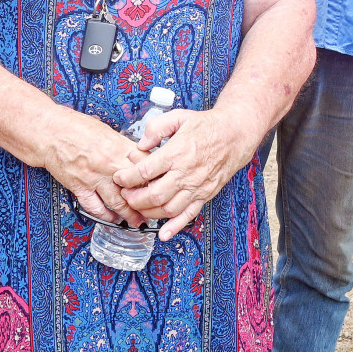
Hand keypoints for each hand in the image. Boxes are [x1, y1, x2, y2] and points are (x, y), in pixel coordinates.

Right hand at [41, 112, 146, 226]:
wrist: (48, 132)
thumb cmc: (74, 127)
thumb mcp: (106, 130)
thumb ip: (122, 145)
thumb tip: (138, 154)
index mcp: (118, 147)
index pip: (145, 166)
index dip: (157, 177)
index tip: (163, 184)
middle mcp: (108, 164)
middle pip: (135, 187)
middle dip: (147, 200)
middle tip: (157, 209)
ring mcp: (93, 177)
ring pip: (118, 202)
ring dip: (130, 214)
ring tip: (139, 221)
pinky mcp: (79, 187)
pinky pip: (95, 206)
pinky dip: (105, 215)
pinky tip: (112, 218)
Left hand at [113, 108, 253, 238]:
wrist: (234, 136)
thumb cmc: (206, 126)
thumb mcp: (178, 117)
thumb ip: (156, 128)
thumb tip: (141, 144)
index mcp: (176, 153)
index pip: (145, 171)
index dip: (127, 177)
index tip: (119, 178)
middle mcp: (185, 173)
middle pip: (154, 195)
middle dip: (134, 198)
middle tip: (125, 195)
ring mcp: (195, 187)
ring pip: (168, 209)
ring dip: (149, 212)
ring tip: (138, 207)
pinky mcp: (204, 195)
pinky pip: (189, 215)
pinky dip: (175, 227)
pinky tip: (163, 234)